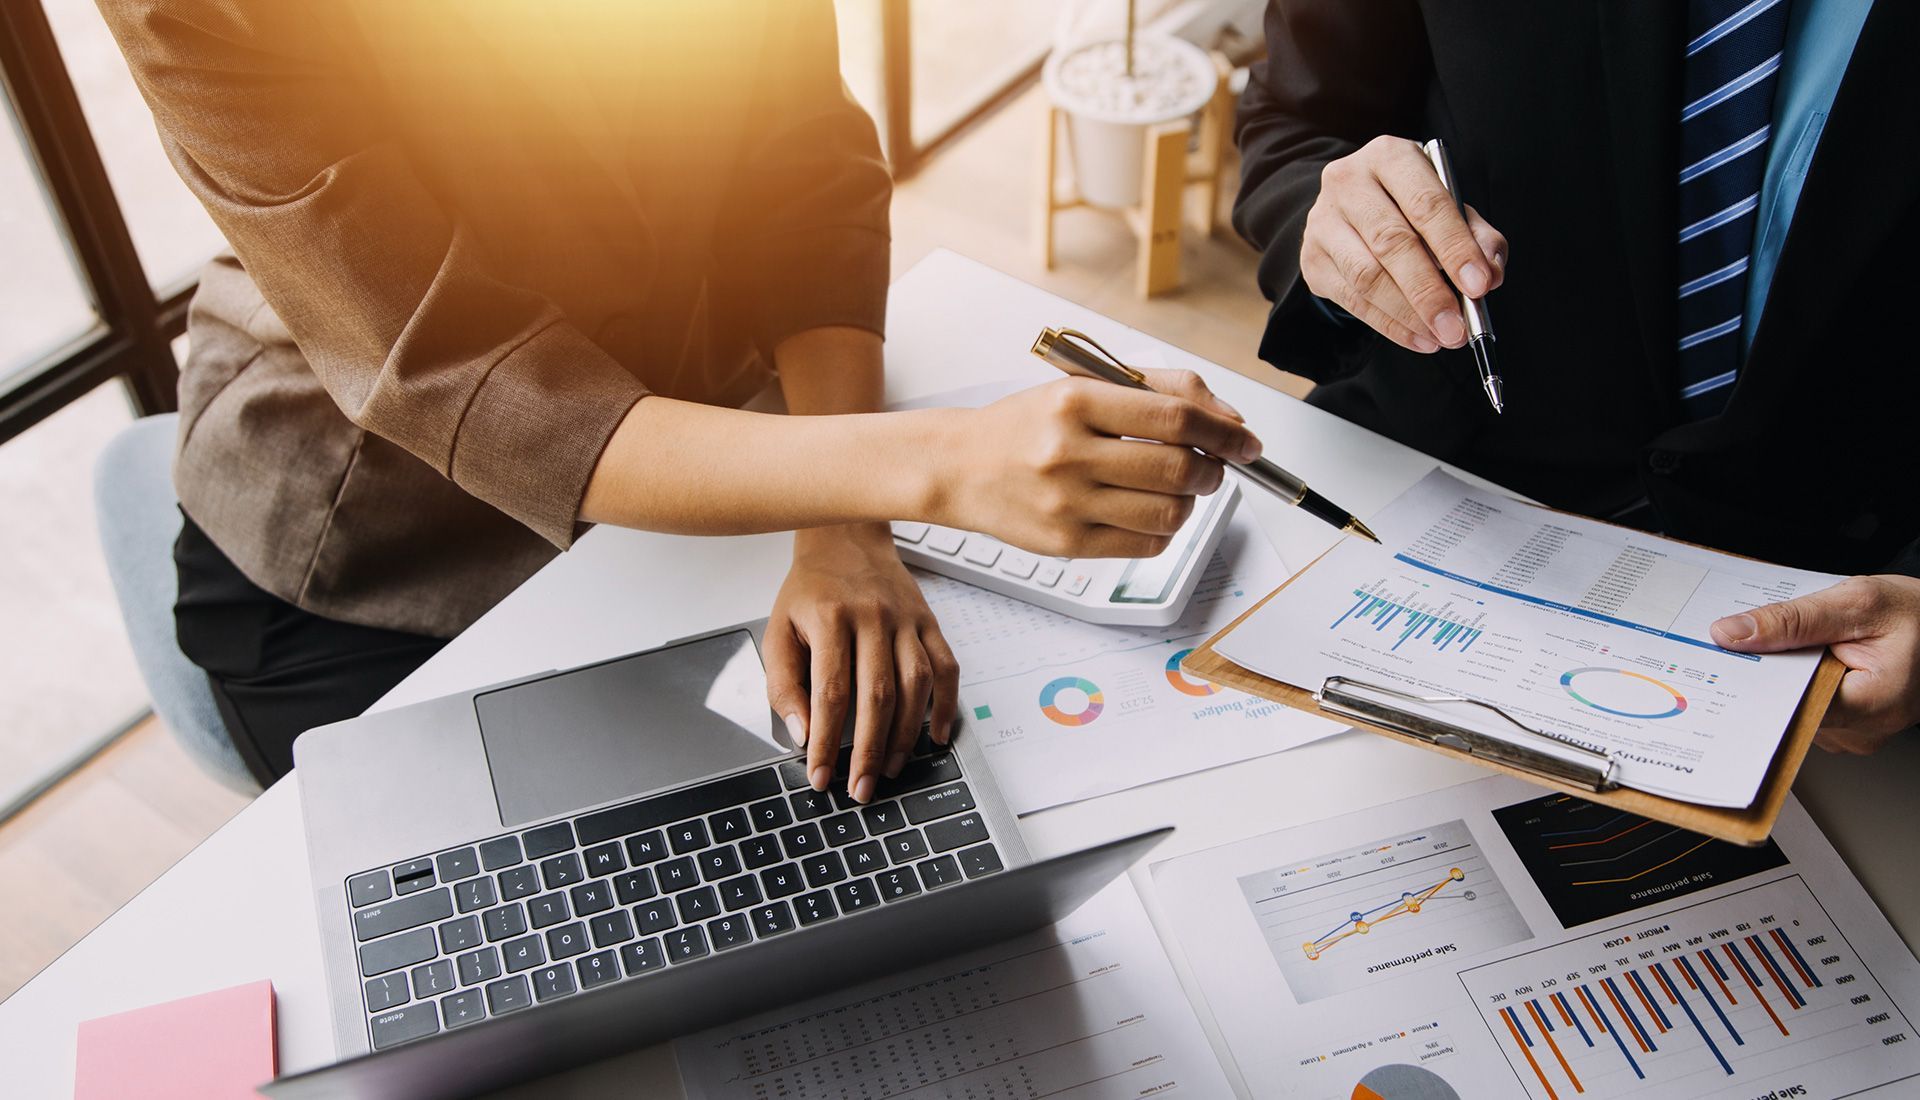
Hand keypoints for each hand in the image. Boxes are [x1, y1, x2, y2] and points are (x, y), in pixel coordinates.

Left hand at [764, 523, 959, 799]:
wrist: (847, 537)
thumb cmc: (810, 590)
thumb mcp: (779, 629)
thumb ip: (784, 683)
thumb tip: (802, 732)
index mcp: (830, 619)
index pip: (830, 693)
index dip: (826, 741)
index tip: (821, 775)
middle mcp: (873, 618)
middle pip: (876, 696)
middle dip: (868, 751)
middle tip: (861, 788)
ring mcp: (906, 620)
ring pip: (915, 686)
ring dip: (905, 735)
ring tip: (892, 769)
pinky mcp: (929, 622)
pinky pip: (946, 669)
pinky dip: (945, 706)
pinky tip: (936, 736)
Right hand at [936, 369, 1259, 557]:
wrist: (959, 467)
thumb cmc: (1027, 425)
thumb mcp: (1084, 387)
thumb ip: (1158, 391)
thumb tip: (1228, 419)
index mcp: (1077, 401)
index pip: (1175, 418)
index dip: (1224, 432)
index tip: (1246, 441)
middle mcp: (1068, 452)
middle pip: (1178, 468)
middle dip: (1212, 470)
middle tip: (1211, 466)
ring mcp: (1066, 503)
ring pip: (1168, 512)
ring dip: (1191, 502)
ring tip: (1178, 489)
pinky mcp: (1066, 544)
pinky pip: (1144, 544)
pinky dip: (1164, 530)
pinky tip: (1150, 512)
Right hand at [1302, 135, 1508, 352]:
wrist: (1351, 208)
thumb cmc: (1408, 205)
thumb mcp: (1448, 207)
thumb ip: (1477, 236)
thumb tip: (1490, 275)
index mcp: (1389, 156)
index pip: (1426, 204)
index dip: (1455, 247)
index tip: (1480, 285)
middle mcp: (1348, 182)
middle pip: (1392, 242)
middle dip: (1430, 291)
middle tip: (1458, 326)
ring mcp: (1323, 221)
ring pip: (1367, 276)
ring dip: (1409, 314)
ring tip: (1441, 337)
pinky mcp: (1312, 258)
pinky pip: (1352, 300)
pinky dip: (1389, 325)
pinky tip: (1417, 338)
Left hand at [1710, 575, 1919, 753]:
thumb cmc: (1918, 615)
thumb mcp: (1856, 602)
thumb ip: (1792, 620)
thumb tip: (1733, 634)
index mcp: (1872, 705)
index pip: (1789, 708)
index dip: (1755, 683)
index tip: (1728, 662)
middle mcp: (1862, 731)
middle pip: (1788, 710)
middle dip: (1768, 674)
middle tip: (1750, 643)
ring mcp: (1856, 732)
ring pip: (1795, 707)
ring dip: (1784, 677)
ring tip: (1794, 646)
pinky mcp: (1849, 725)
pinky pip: (1808, 705)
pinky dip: (1799, 680)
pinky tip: (1805, 657)